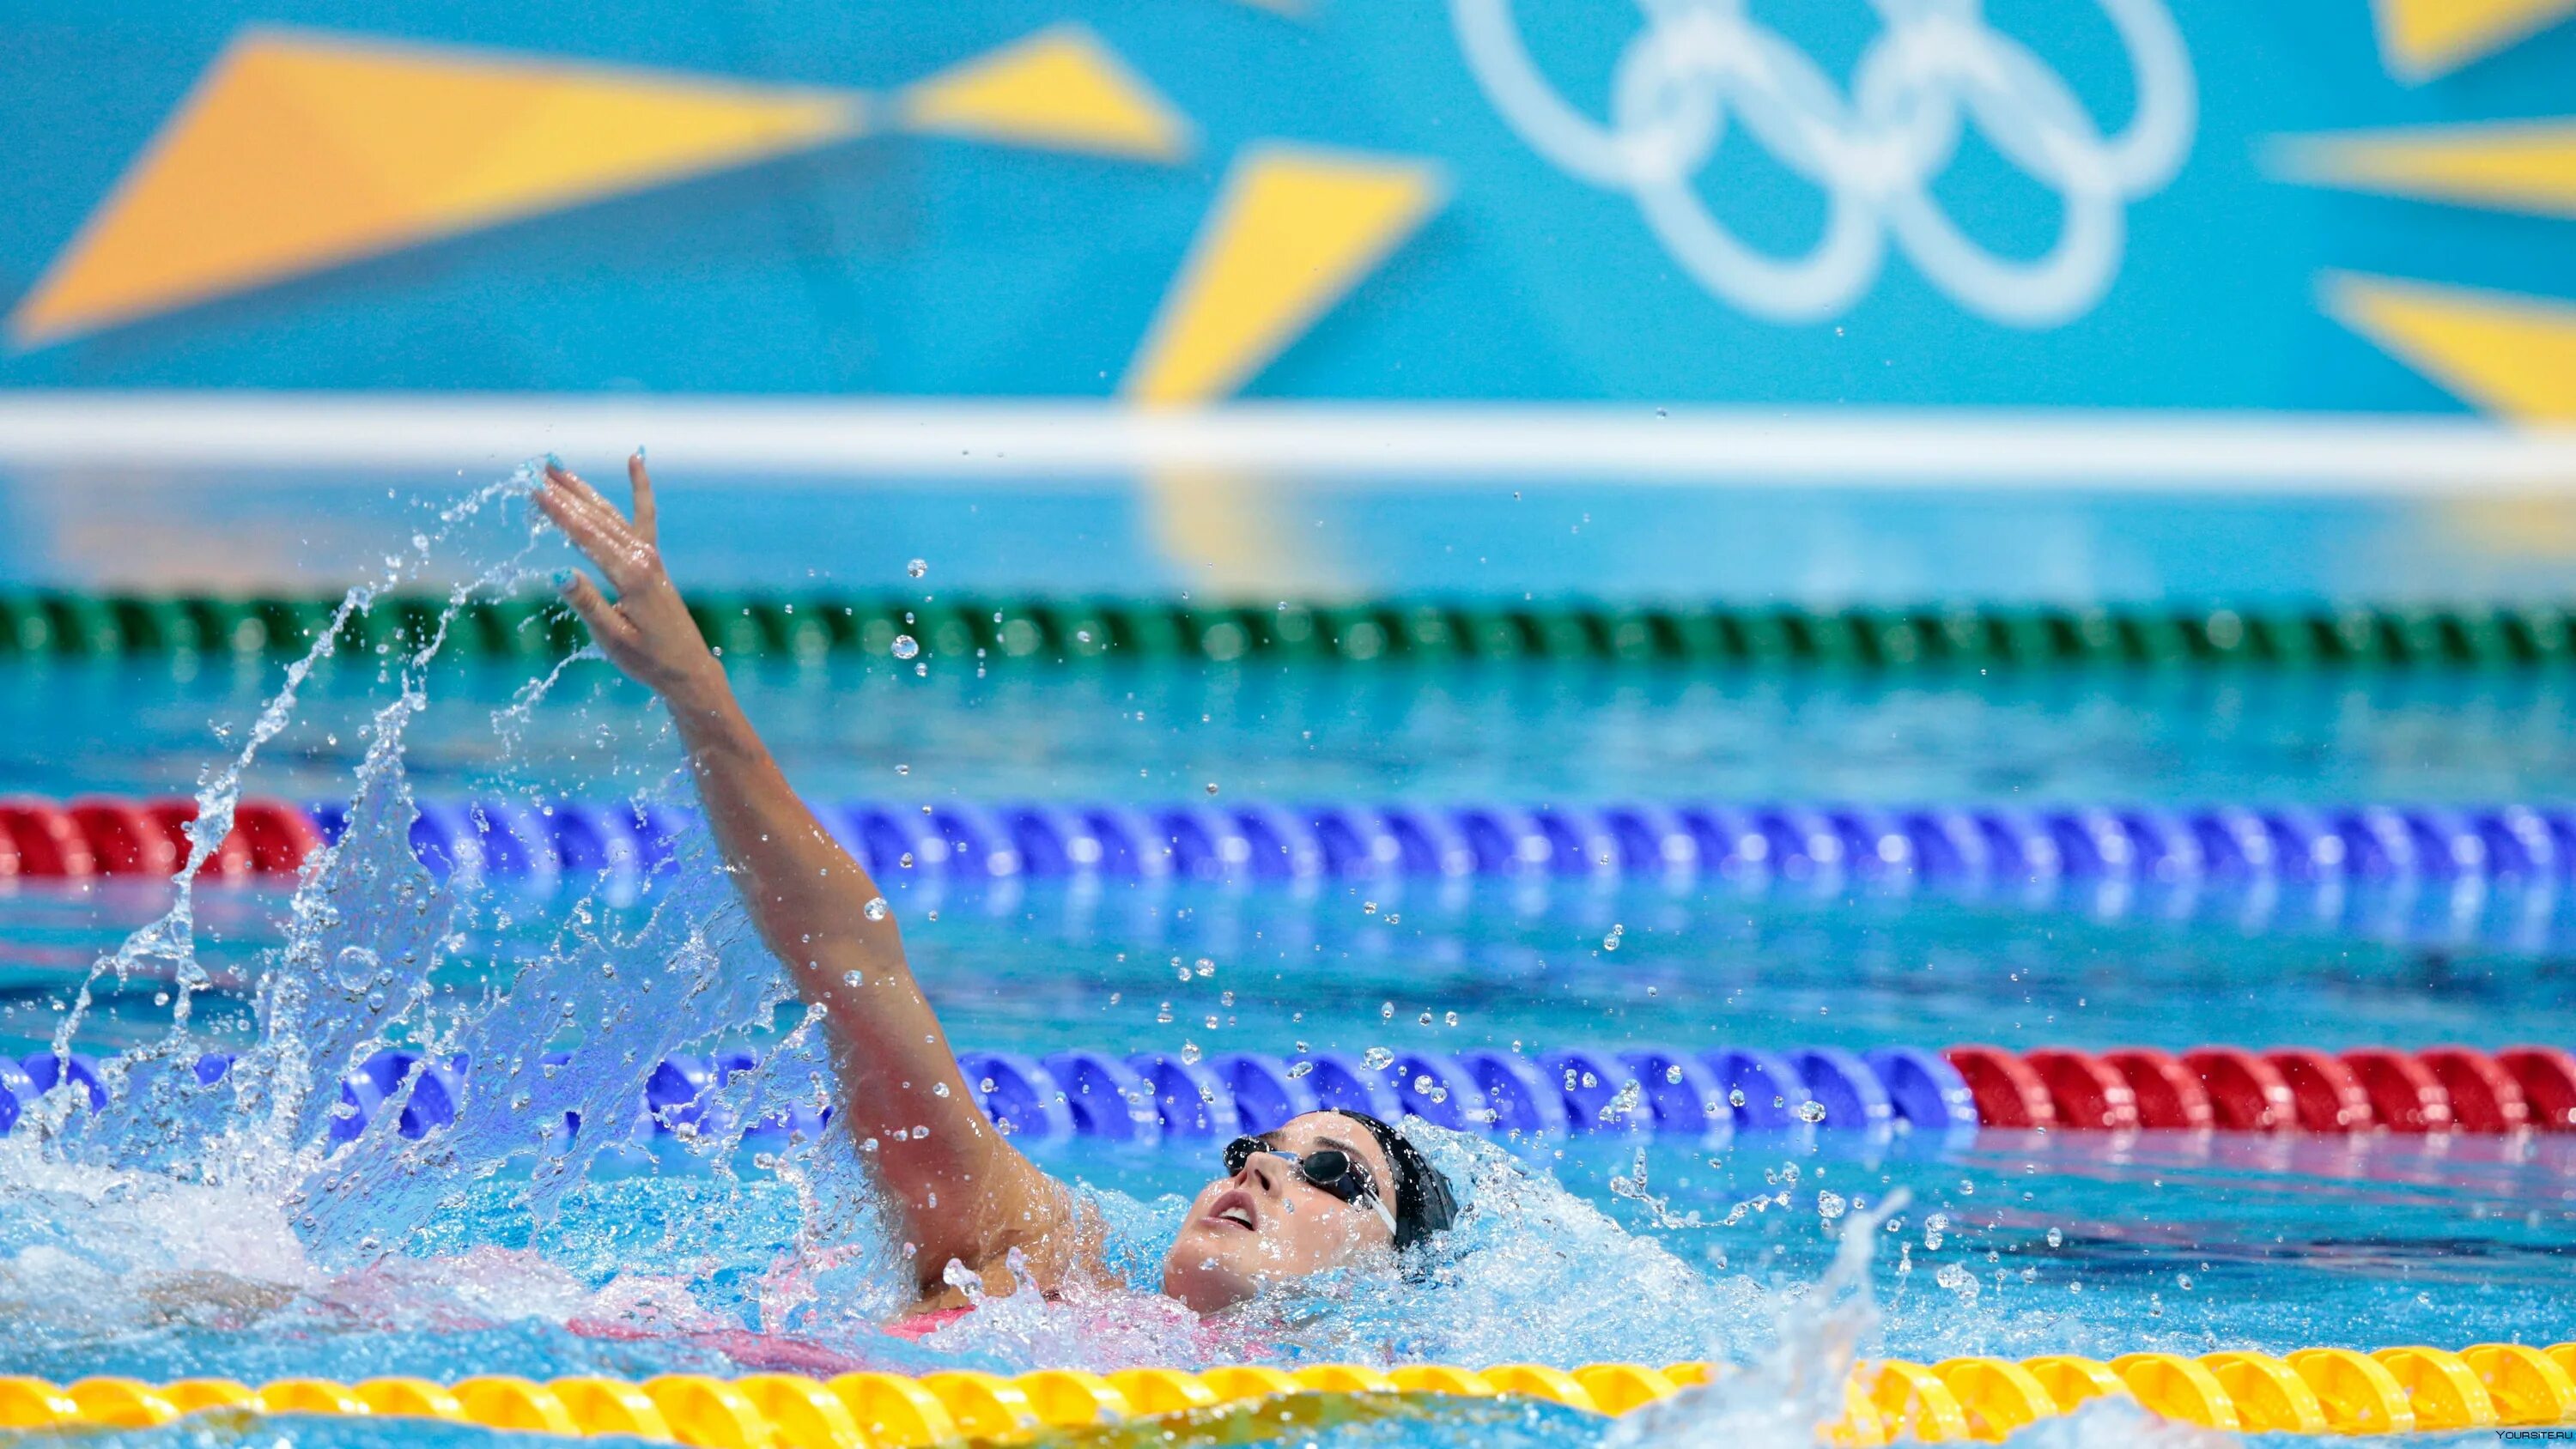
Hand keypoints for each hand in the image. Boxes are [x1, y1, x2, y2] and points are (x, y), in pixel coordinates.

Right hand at [538, 454, 722, 704]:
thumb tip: (559, 573)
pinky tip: (636, 460)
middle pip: (597, 519)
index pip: (586, 537)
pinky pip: (644, 517)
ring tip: (558, 468)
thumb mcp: (611, 639)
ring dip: (585, 491)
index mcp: (630, 577)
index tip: (534, 491)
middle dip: (567, 494)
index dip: (559, 514)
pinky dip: (640, 489)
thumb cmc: (648, 660)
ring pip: (613, 515)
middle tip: (538, 470)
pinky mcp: (653, 560)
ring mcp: (650, 556)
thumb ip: (587, 604)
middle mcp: (642, 559)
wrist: (688, 669)